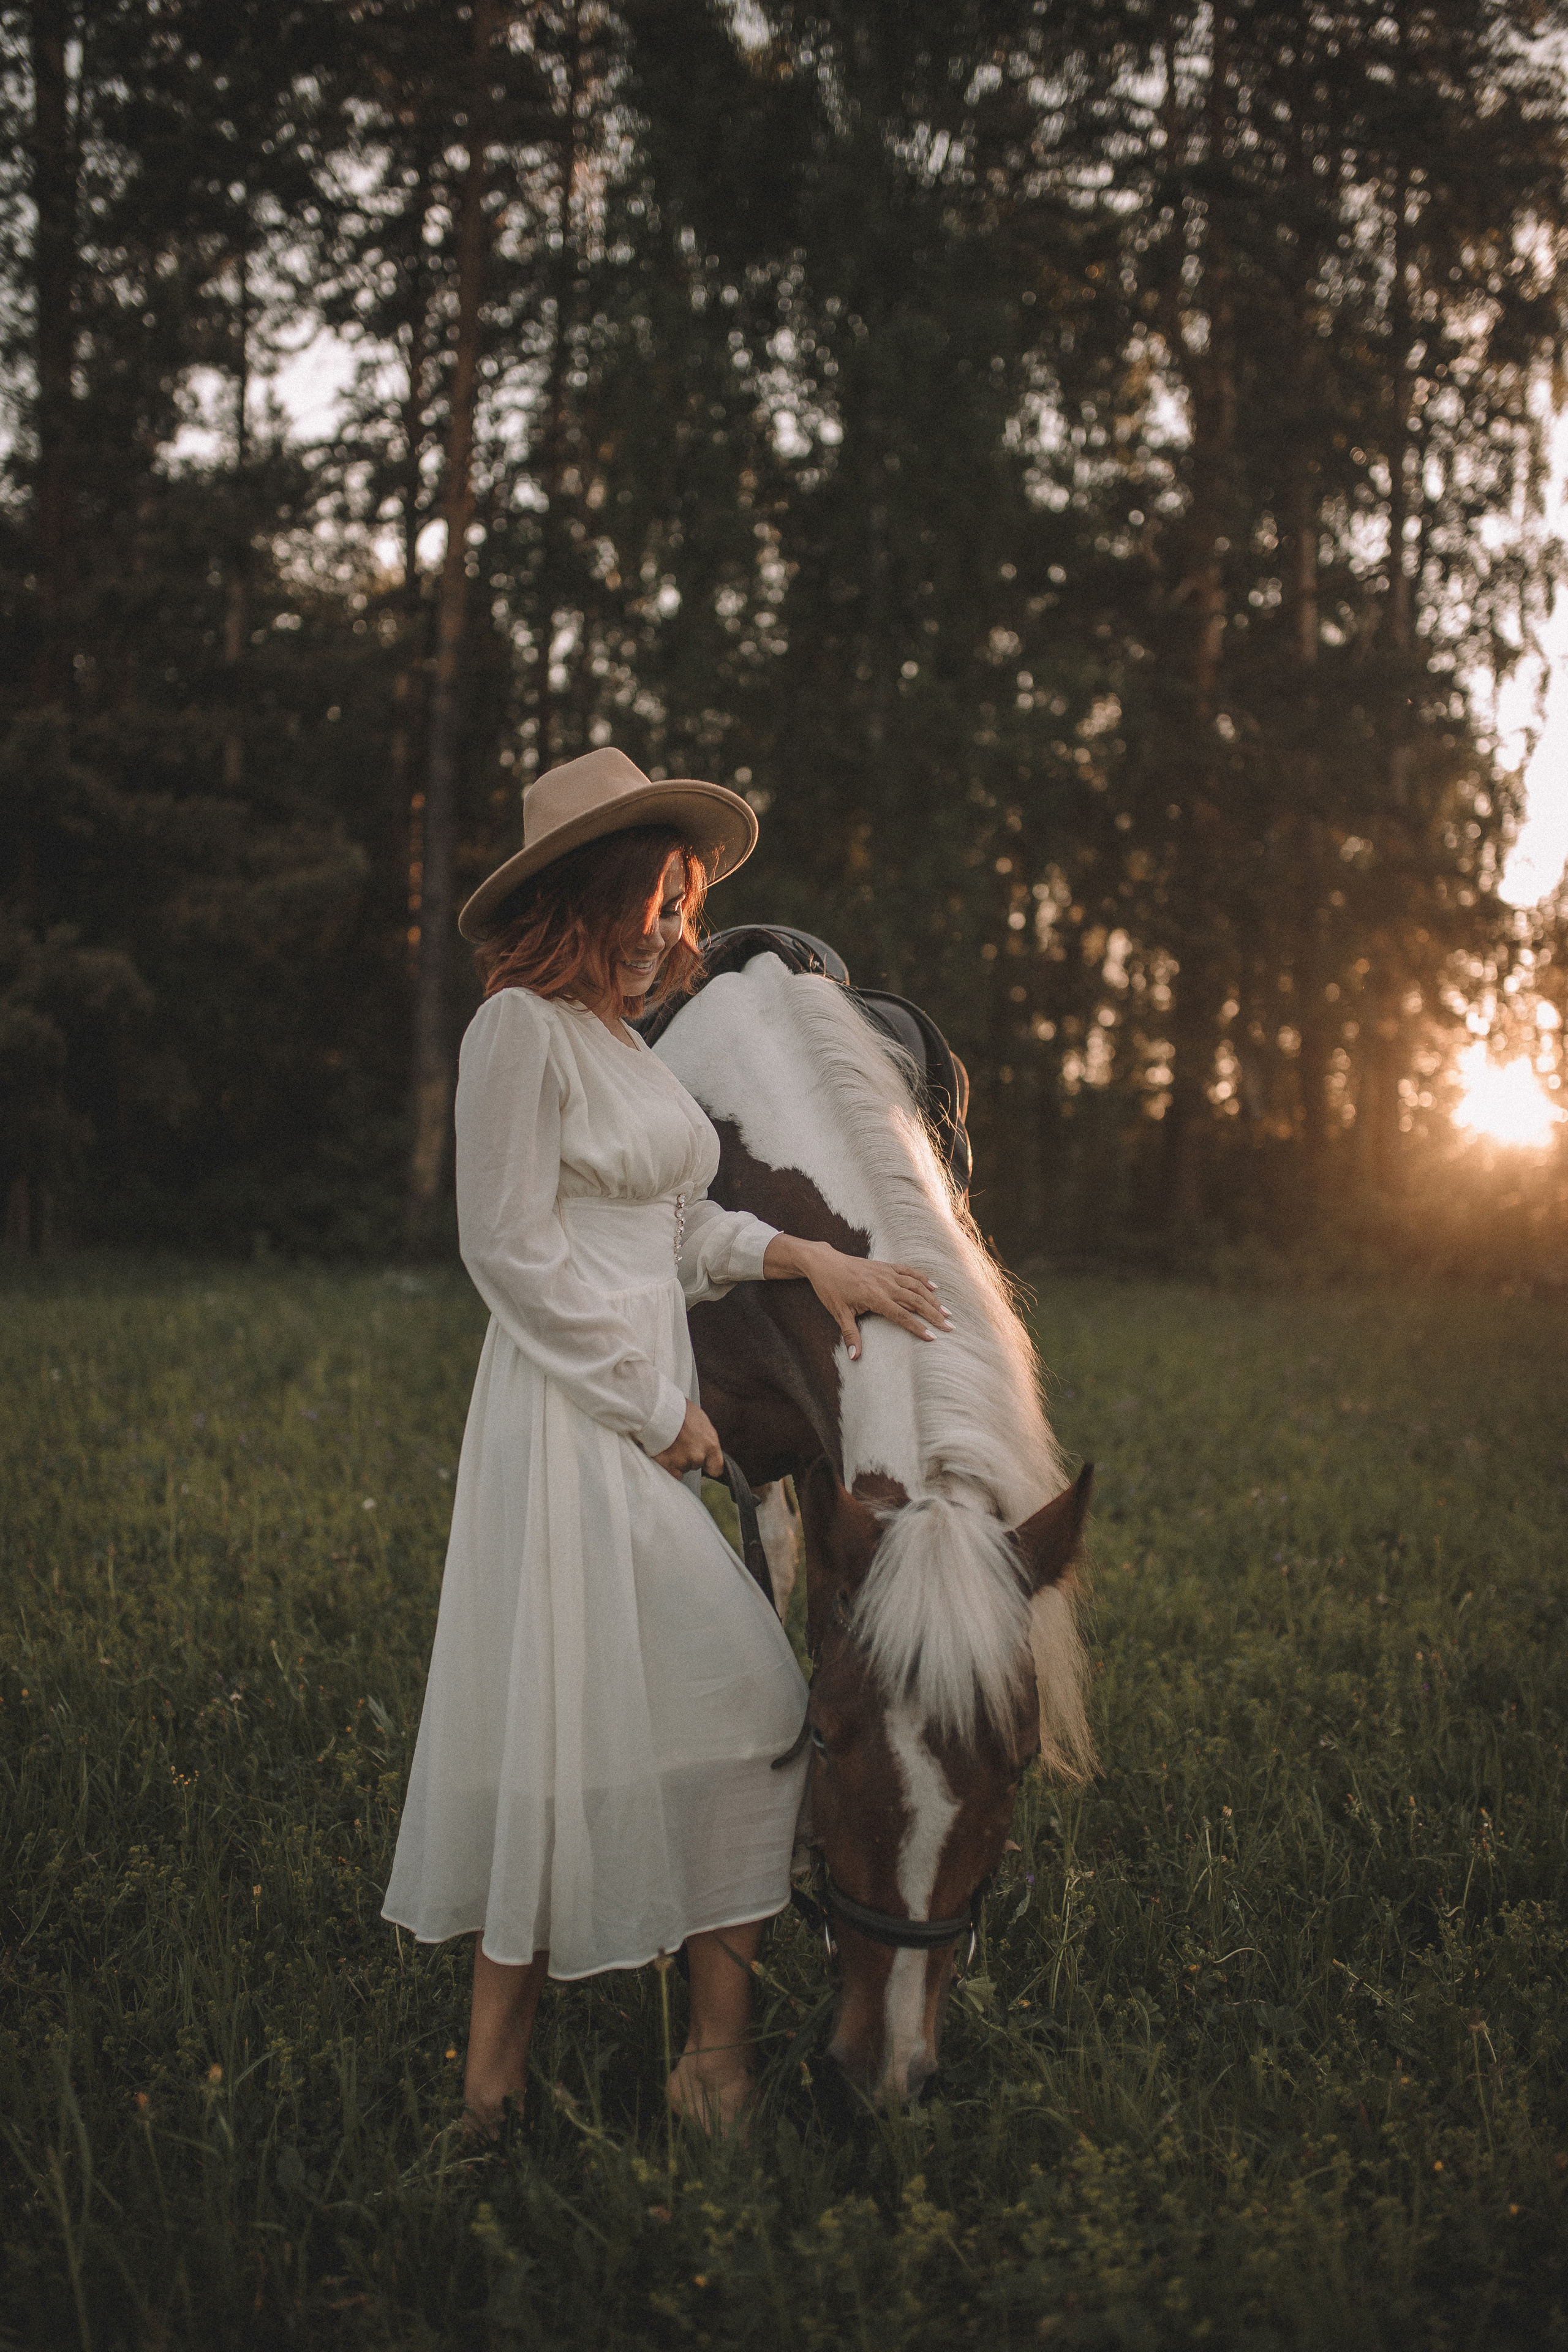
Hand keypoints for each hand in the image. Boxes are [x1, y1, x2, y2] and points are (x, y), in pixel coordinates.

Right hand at [653, 1398, 724, 1479]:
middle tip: (681, 1443)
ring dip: (678, 1460)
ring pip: (683, 1467)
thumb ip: (706, 1440)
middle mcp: (698, 1456)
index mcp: (710, 1445)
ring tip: (672, 1444)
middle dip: (690, 1457)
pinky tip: (666, 1453)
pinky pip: (672, 1473)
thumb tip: (706, 1447)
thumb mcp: (702, 1423)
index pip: (716, 1468)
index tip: (706, 1464)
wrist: (660, 1411)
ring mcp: (683, 1462)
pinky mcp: (668, 1466)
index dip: (710, 1466)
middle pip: (696, 1464)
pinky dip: (669, 1465)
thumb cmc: (680, 1411)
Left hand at [764, 1235, 951, 1360]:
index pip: (902, 1315)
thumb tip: (854, 1357)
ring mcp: (887, 1273)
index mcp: (874, 1297)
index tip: (933, 1337)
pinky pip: (909, 1271)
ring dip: (932, 1299)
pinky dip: (922, 1279)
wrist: (824, 1262)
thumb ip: (850, 1334)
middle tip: (949, 1326)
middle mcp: (885, 1284)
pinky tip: (933, 1287)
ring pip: (916, 1286)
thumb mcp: (838, 1313)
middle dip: (934, 1314)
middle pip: (915, 1300)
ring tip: (946, 1311)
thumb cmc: (830, 1289)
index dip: (918, 1327)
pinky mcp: (886, 1266)